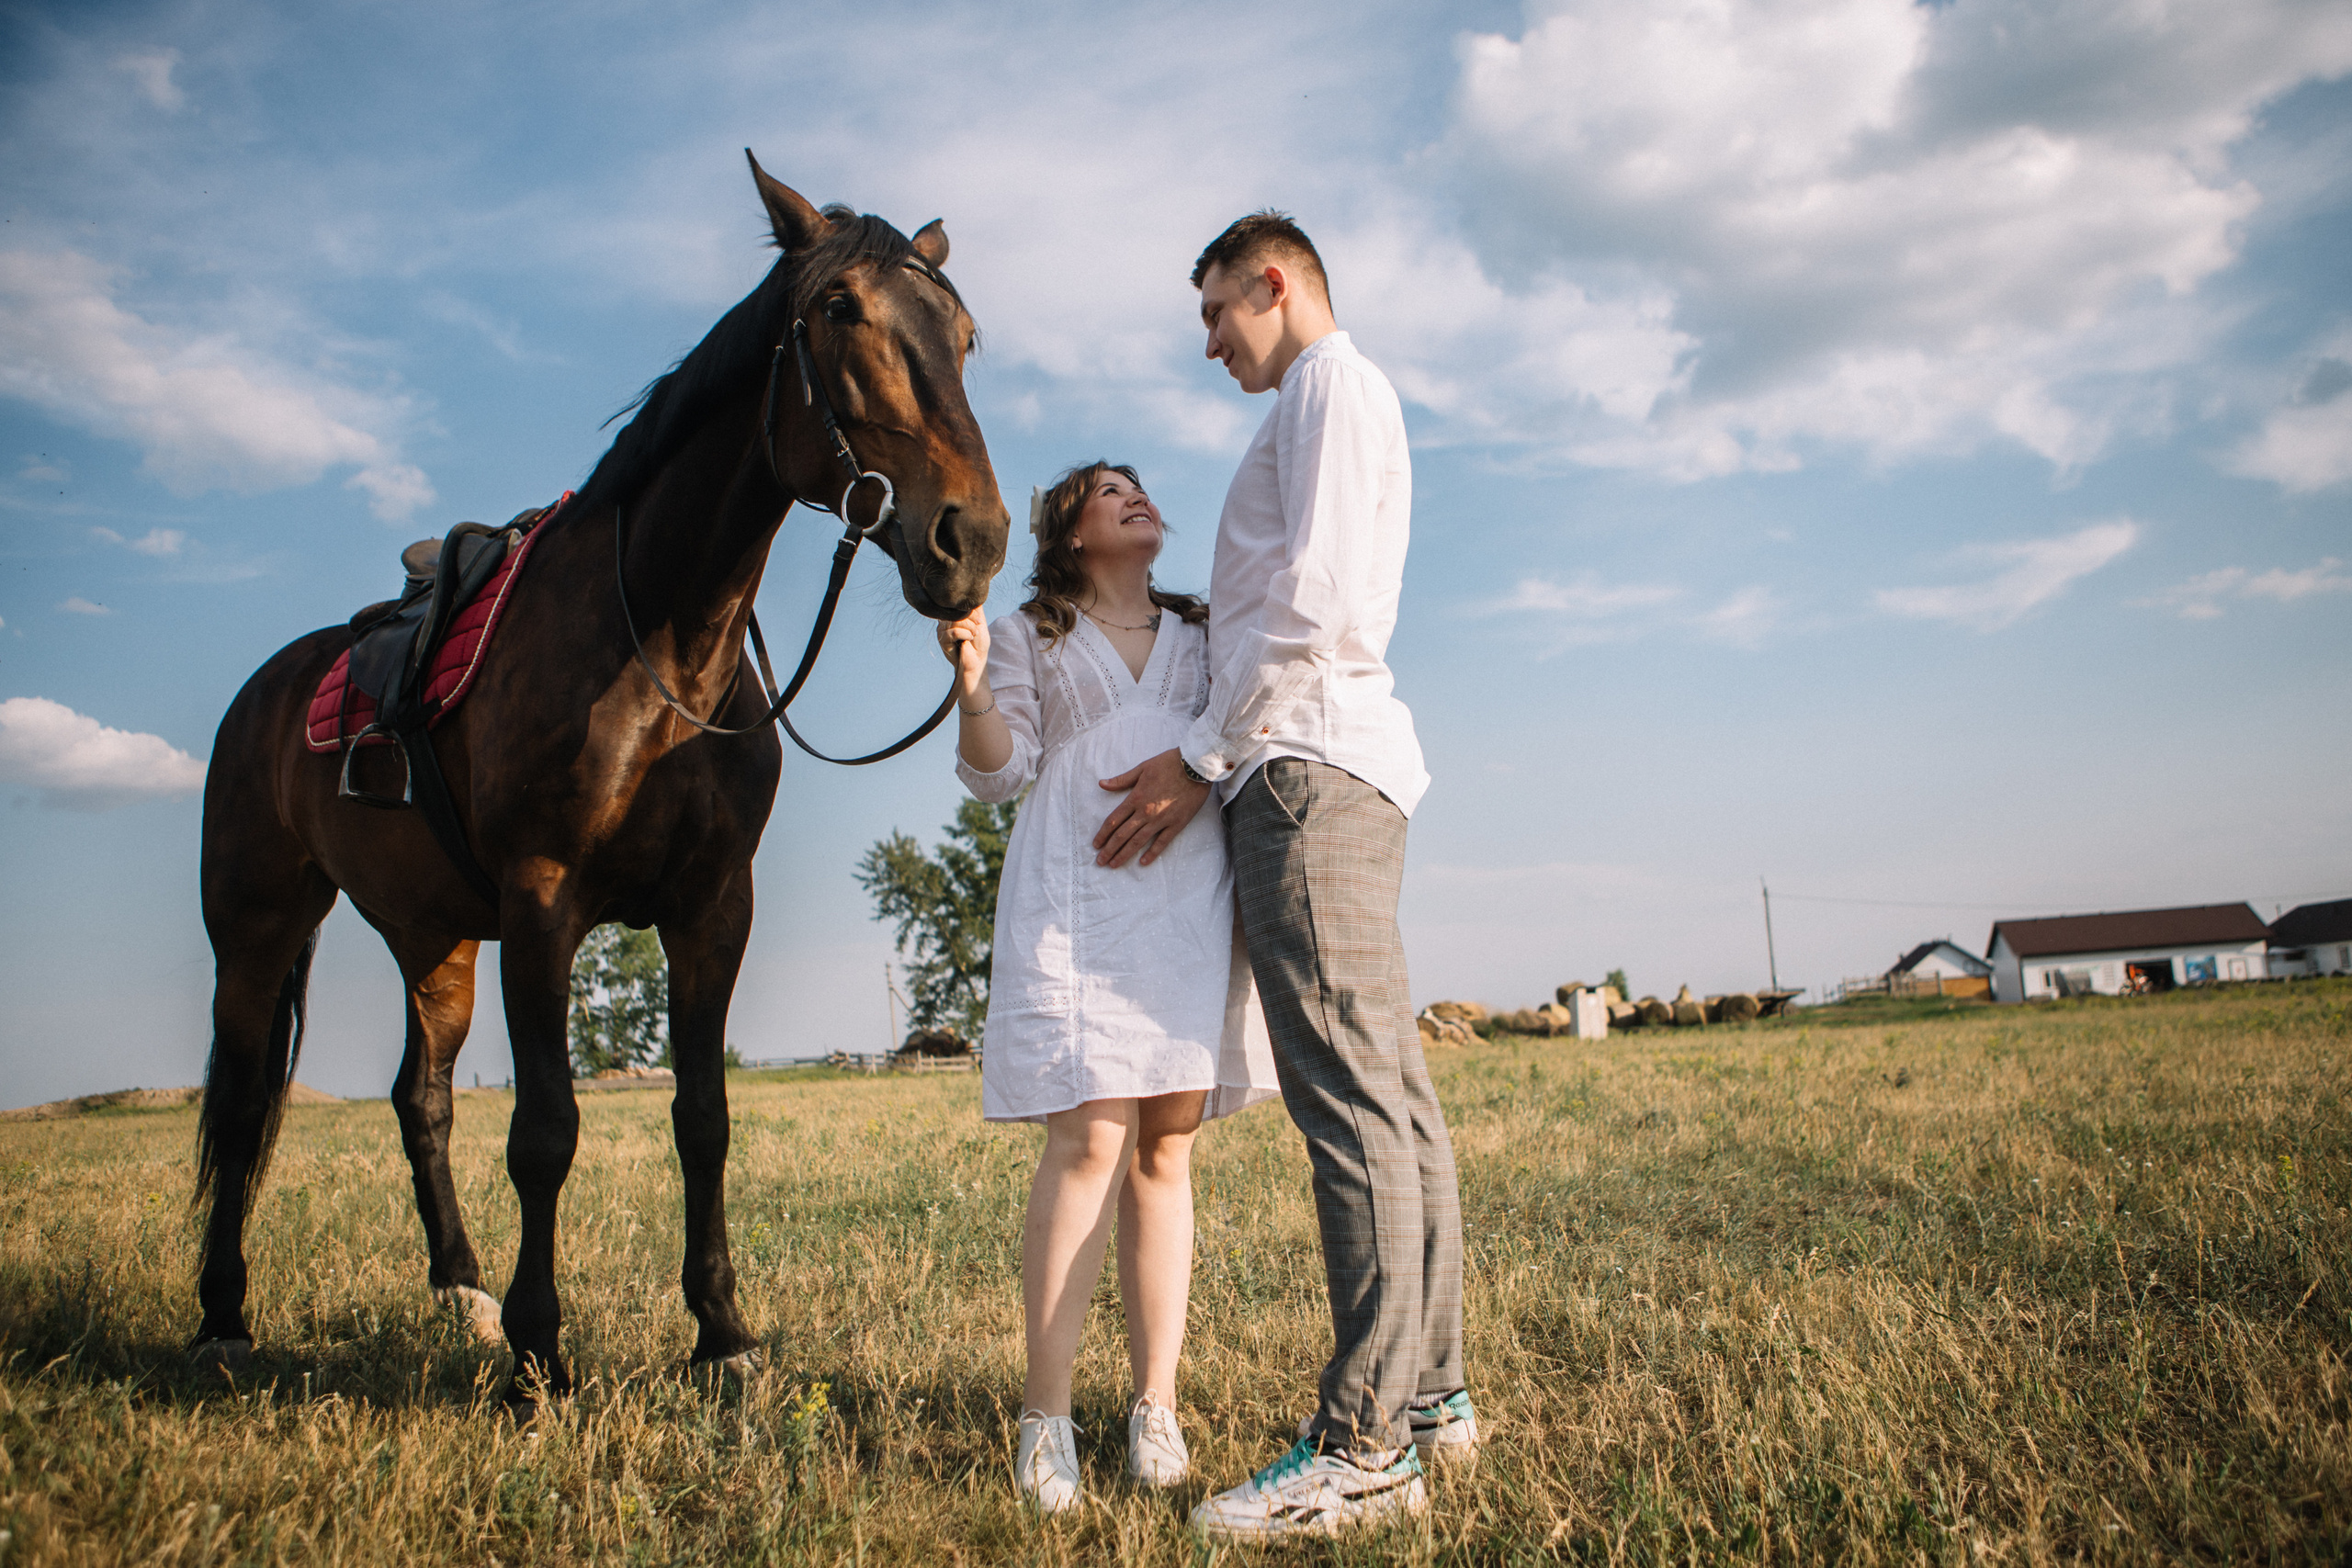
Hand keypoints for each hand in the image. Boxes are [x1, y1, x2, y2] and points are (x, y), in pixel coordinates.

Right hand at [937, 608, 988, 702]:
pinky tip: (968, 639)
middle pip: (957, 611)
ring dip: (969, 628)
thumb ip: (976, 609)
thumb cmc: (978, 644)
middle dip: (971, 619)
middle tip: (976, 629)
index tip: (979, 621)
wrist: (976, 662)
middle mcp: (945, 621)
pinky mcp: (942, 640)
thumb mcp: (980, 623)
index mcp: (953, 616)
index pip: (958, 604)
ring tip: (973, 635)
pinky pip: (954, 631)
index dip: (971, 610)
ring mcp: (942, 630)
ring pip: (956, 620)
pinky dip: (965, 634)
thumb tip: (975, 594)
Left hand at [1093, 748, 1209, 867]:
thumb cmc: (1169, 764)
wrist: (1195, 767)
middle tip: (1100, 862)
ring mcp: (1161, 820)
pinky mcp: (1176, 824)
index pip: (1114, 820)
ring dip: (1124, 854)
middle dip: (1109, 850)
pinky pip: (1162, 842)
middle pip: (1122, 835)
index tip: (1096, 844)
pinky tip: (1143, 862)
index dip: (1103, 834)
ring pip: (1138, 841)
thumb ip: (1121, 780)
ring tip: (1114, 865)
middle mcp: (1146, 812)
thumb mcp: (1142, 768)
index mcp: (1136, 798)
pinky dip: (1152, 853)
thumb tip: (1101, 784)